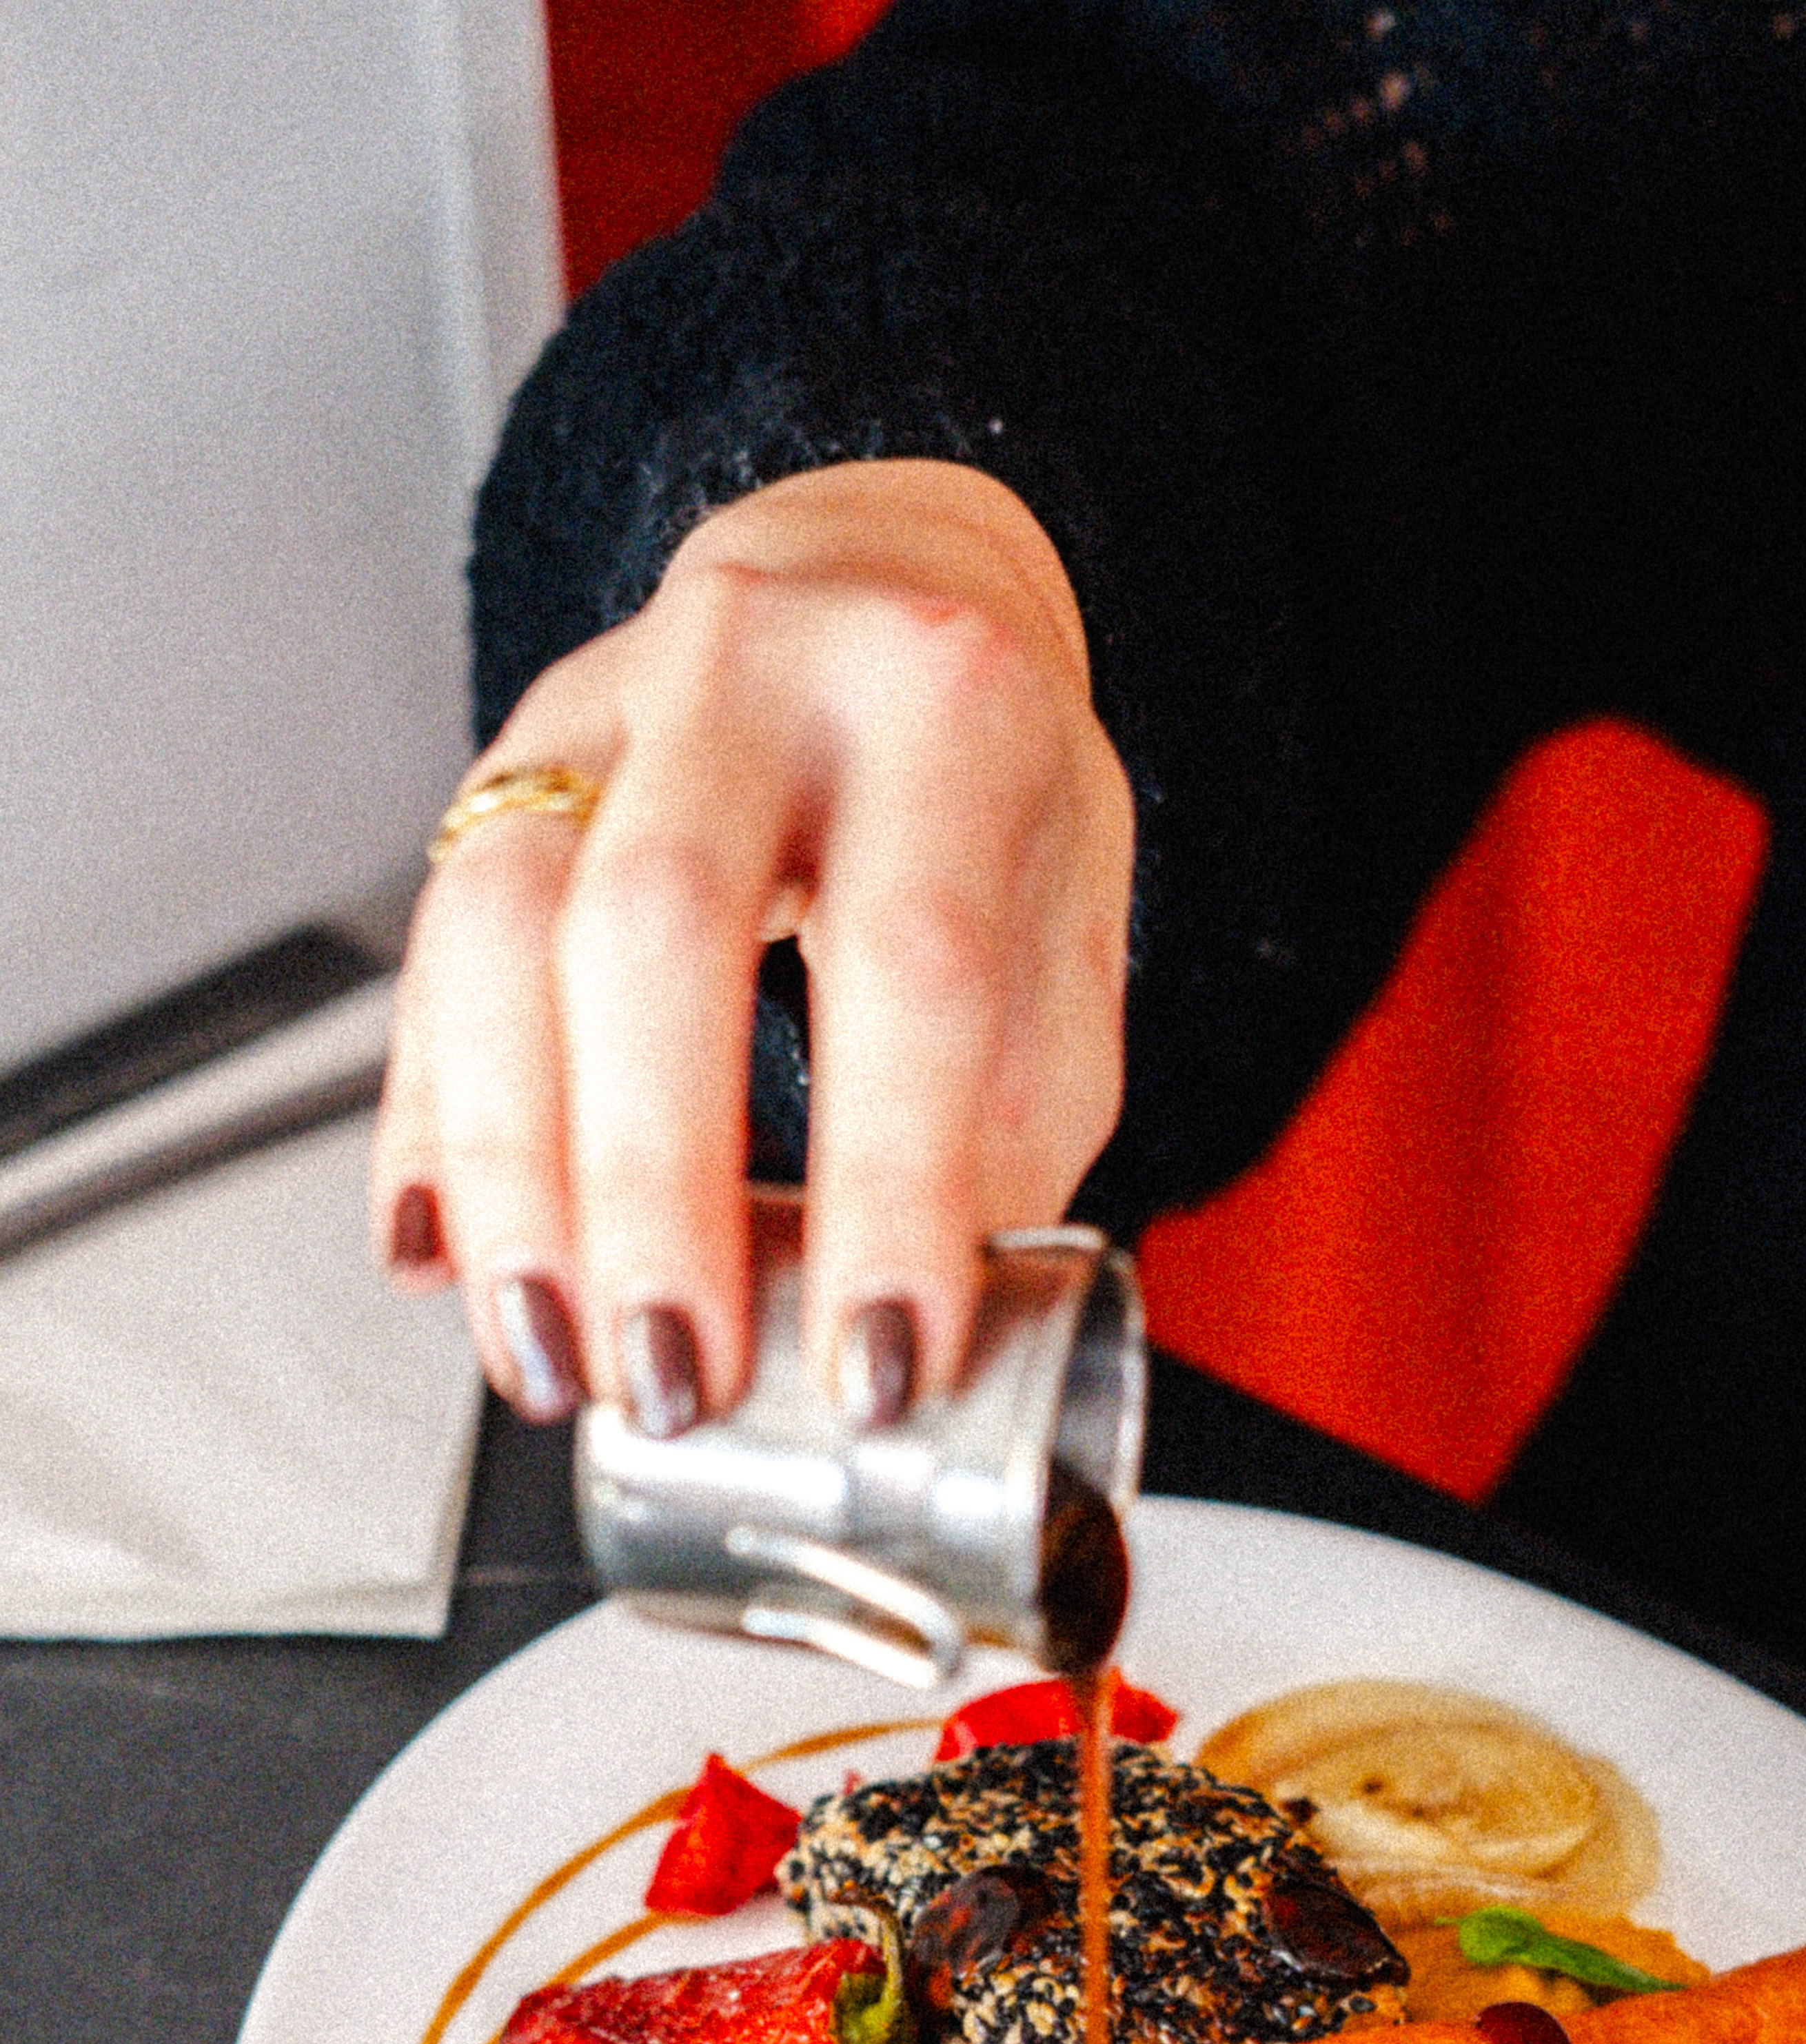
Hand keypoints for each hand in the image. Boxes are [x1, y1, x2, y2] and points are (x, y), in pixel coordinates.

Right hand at [373, 461, 1136, 1430]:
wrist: (883, 589)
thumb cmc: (983, 794)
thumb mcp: (1060, 944)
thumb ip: (1006, 1138)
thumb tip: (921, 1352)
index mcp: (943, 706)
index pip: (911, 964)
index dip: (892, 1187)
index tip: (880, 1363)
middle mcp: (758, 670)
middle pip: (659, 927)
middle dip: (655, 1189)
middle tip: (680, 1375)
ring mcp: (601, 709)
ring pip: (498, 928)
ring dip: (511, 1175)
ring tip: (554, 1350)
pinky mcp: (497, 771)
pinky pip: (430, 952)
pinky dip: (428, 1123)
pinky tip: (443, 1255)